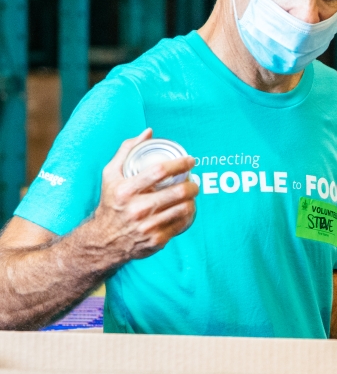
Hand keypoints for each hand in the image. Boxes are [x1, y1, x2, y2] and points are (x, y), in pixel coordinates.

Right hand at [90, 128, 198, 262]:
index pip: (159, 171)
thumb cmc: (111, 202)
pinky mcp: (157, 240)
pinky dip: (189, 214)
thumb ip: (127, 151)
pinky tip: (188, 208)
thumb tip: (148, 132)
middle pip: (177, 192)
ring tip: (192, 193)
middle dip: (192, 184)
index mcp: (125, 190)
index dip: (180, 163)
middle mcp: (137, 209)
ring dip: (193, 199)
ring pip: (184, 208)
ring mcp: (148, 226)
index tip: (190, 160)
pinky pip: (183, 224)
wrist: (104, 240)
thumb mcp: (110, 175)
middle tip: (194, 180)